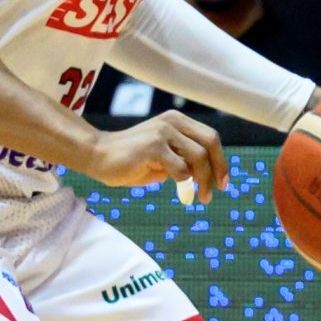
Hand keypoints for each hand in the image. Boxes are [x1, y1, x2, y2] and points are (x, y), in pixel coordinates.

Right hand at [85, 111, 228, 203]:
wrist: (97, 156)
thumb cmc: (130, 161)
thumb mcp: (163, 160)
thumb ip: (184, 161)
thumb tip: (209, 175)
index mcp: (176, 121)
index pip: (210, 137)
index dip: (221, 160)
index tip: (223, 182)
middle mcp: (172, 122)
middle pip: (210, 143)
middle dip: (218, 169)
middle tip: (218, 191)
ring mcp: (162, 132)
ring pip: (198, 157)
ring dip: (204, 181)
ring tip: (201, 198)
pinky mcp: (152, 146)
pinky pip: (180, 169)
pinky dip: (186, 185)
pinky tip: (184, 195)